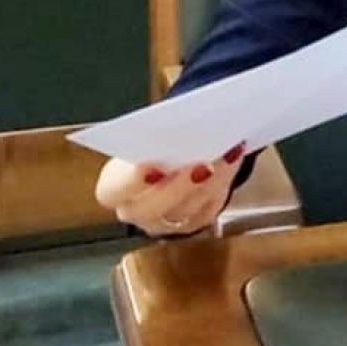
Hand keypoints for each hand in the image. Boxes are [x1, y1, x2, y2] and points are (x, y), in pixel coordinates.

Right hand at [95, 143, 244, 237]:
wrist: (173, 155)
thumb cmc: (157, 142)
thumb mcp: (149, 134)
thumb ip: (155, 133)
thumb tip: (181, 122)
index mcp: (113, 188)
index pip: (114, 191)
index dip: (131, 181)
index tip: (152, 165)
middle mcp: (134, 211)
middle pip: (153, 207)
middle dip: (180, 185)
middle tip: (202, 164)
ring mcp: (163, 223)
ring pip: (186, 210)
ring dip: (211, 181)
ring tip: (227, 154)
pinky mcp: (192, 224)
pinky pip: (207, 209)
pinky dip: (223, 184)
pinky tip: (233, 160)